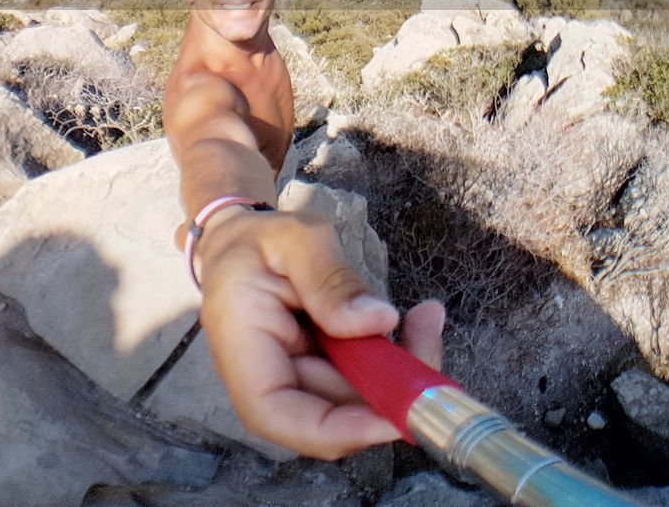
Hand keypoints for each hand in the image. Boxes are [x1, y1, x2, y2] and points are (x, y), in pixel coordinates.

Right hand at [198, 210, 444, 459]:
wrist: (239, 244)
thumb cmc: (259, 239)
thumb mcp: (295, 240)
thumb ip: (331, 279)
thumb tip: (379, 321)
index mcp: (240, 344)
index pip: (276, 413)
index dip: (337, 429)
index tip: (396, 412)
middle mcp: (263, 378)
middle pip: (330, 413)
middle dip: (389, 388)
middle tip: (428, 329)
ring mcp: (293, 382)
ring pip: (353, 403)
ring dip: (398, 374)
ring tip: (425, 319)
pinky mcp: (316, 377)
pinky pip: (358, 385)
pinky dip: (391, 362)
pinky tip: (413, 323)